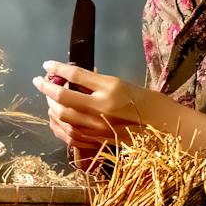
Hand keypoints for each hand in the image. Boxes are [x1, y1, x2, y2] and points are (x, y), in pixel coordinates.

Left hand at [34, 62, 205, 153]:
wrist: (166, 129)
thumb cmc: (148, 102)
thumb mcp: (123, 84)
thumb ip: (97, 83)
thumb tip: (73, 78)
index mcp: (111, 88)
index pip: (76, 75)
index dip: (58, 68)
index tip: (46, 64)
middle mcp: (102, 108)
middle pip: (63, 98)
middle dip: (46, 89)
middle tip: (40, 82)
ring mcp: (98, 128)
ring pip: (63, 117)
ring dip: (50, 107)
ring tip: (48, 100)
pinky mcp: (98, 142)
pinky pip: (69, 136)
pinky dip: (58, 126)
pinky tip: (55, 119)